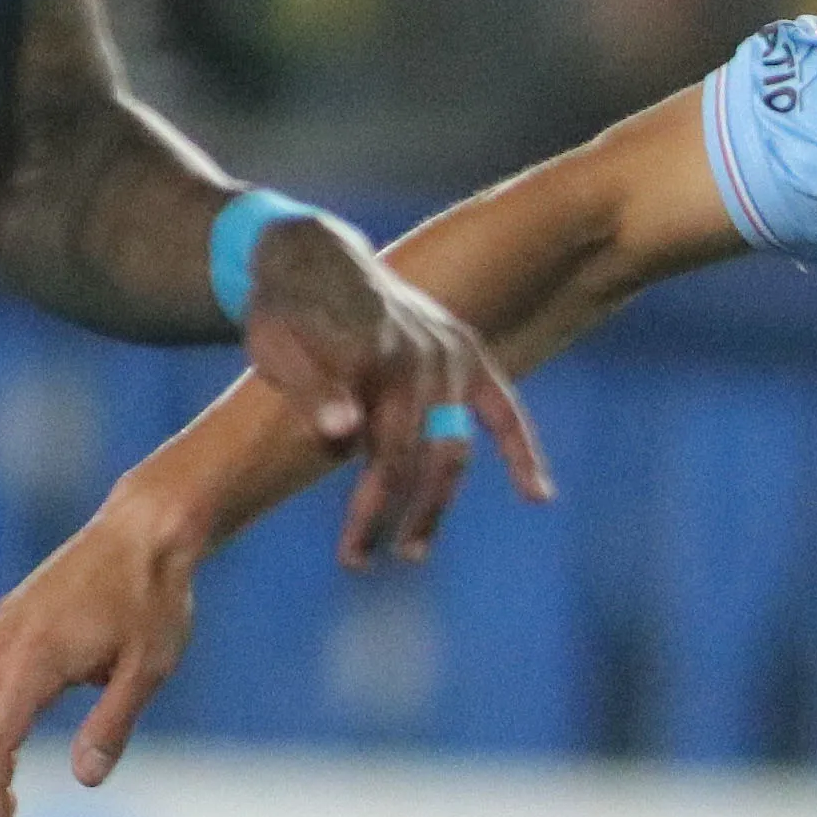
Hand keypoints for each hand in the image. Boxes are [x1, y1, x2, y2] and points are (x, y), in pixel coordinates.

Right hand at [0, 489, 209, 816]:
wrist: (145, 531)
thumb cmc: (154, 599)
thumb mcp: (149, 670)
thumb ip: (112, 725)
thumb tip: (84, 779)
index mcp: (35, 657)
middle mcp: (7, 641)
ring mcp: (5, 628)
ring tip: (6, 795)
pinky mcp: (13, 620)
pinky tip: (14, 744)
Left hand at [236, 217, 552, 565]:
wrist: (314, 257)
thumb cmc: (286, 312)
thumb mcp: (277, 345)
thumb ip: (313, 389)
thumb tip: (344, 432)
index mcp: (384, 358)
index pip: (390, 454)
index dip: (374, 509)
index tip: (353, 554)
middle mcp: (429, 359)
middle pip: (427, 457)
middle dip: (402, 515)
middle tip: (363, 559)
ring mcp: (454, 357)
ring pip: (457, 445)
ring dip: (438, 501)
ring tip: (414, 548)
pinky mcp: (470, 356)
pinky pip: (504, 410)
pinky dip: (520, 450)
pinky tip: (538, 495)